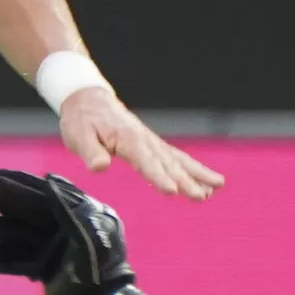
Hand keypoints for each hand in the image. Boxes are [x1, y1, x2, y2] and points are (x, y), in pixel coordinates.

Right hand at [0, 167, 181, 294]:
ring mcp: (53, 250)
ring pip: (16, 237)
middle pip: (25, 211)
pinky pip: (16, 262)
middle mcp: (64, 229)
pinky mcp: (44, 271)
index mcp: (79, 214)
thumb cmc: (101, 264)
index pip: (45, 193)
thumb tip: (48, 179)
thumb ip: (67, 204)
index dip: (20, 182)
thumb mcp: (89, 227)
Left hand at [57, 83, 223, 199]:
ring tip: (216, 187)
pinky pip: (176, 157)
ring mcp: (151, 141)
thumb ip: (91, 152)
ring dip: (197, 174)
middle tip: (201, 196)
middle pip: (168, 163)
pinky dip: (192, 167)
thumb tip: (100, 166)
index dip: (158, 177)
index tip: (172, 191)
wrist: (88, 98)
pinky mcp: (152, 144)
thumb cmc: (82, 120)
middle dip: (186, 180)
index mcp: (127, 138)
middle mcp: (144, 139)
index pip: (145, 161)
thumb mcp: (78, 136)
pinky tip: (207, 180)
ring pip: (177, 159)